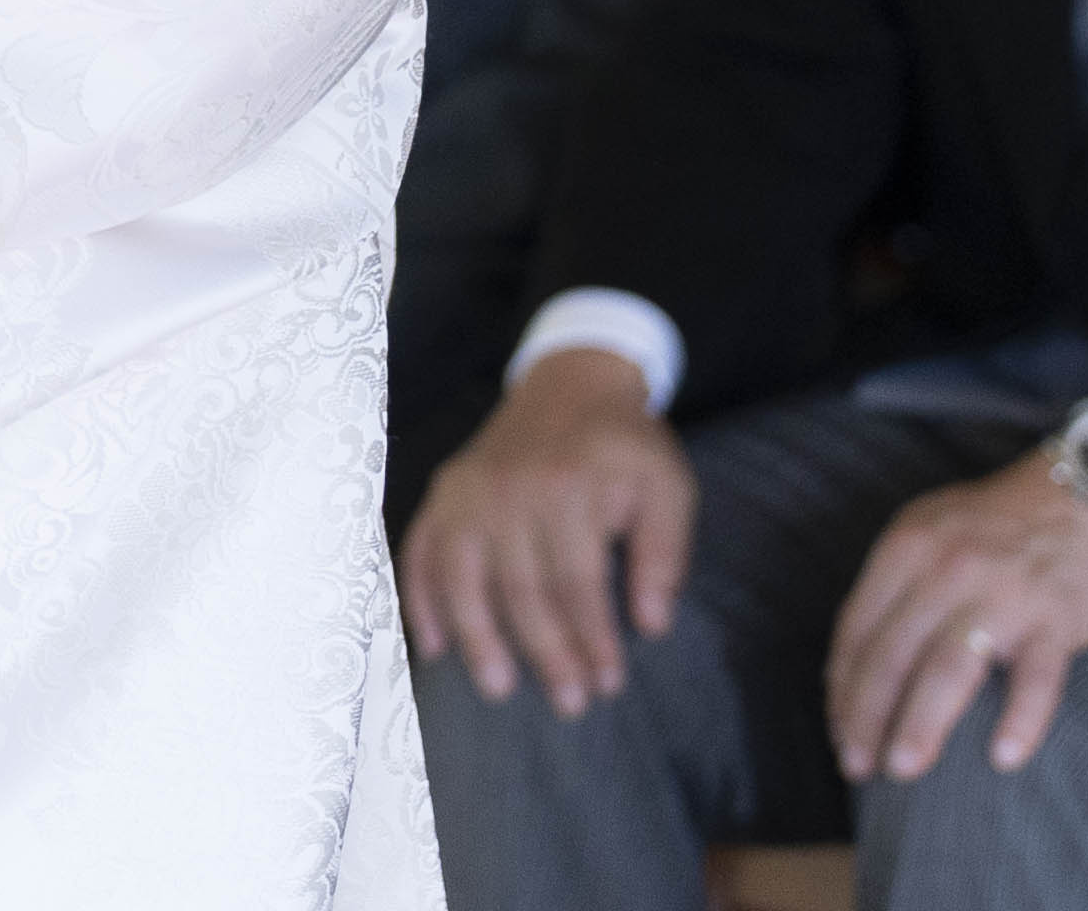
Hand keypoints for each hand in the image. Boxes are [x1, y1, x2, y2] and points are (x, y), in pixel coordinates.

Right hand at [400, 350, 697, 718]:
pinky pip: (422, 551)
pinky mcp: (443, 492)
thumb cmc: (625, 446)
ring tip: (498, 687)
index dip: (593, 638)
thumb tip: (651, 624)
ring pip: (463, 576)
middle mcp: (509, 489)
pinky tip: (432, 646)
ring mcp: (468, 490)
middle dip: (546, 652)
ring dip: (478, 636)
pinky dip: (421, 599)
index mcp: (568, 486)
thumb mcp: (667, 486)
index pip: (576, 581)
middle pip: (521, 587)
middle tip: (569, 703)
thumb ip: (664, 552)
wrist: (571, 384)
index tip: (609, 682)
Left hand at [825, 450, 1087, 781]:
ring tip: (904, 768)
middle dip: (867, 715)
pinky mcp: (1057, 617)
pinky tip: (1003, 758)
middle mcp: (947, 568)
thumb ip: (894, 587)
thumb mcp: (931, 531)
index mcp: (907, 547)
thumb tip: (853, 664)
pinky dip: (1019, 719)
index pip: (858, 627)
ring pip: (949, 668)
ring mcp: (1003, 593)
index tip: (838, 731)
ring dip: (921, 723)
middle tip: (858, 766)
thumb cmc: (1001, 523)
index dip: (842, 686)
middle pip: (893, 653)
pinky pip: (1035, 678)